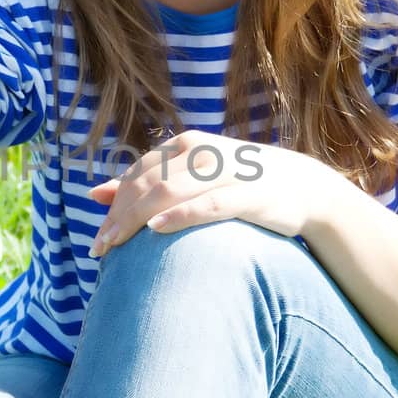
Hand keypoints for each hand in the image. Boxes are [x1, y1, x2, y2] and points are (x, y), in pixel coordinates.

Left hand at [88, 130, 334, 254]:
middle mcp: (201, 153)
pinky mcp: (248, 194)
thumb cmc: (237, 183)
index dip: (113, 207)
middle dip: (118, 218)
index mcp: (184, 146)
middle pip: (146, 185)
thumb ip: (145, 182)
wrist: (303, 186)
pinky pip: (209, 204)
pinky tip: (156, 230)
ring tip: (116, 246)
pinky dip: (180, 215)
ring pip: (169, 192)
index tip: (97, 240)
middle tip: (99, 251)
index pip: (136, 176)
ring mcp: (225, 172)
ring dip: (136, 220)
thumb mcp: (189, 176)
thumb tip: (94, 194)